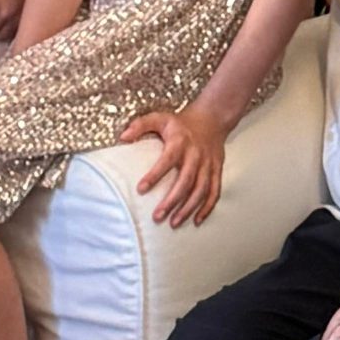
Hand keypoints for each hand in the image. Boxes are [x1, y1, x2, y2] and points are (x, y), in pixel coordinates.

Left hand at [122, 102, 227, 226]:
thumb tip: (123, 137)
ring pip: (201, 189)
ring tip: (174, 223)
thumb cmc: (182, 123)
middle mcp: (196, 154)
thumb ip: (142, 125)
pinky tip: (197, 221)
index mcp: (181, 141)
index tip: (140, 189)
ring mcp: (208, 163)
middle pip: (186, 180)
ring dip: (188, 208)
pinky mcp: (217, 169)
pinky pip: (215, 190)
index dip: (155, 174)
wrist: (213, 116)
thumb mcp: (161, 118)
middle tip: (157, 217)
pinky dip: (207, 207)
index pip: (168, 159)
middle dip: (172, 200)